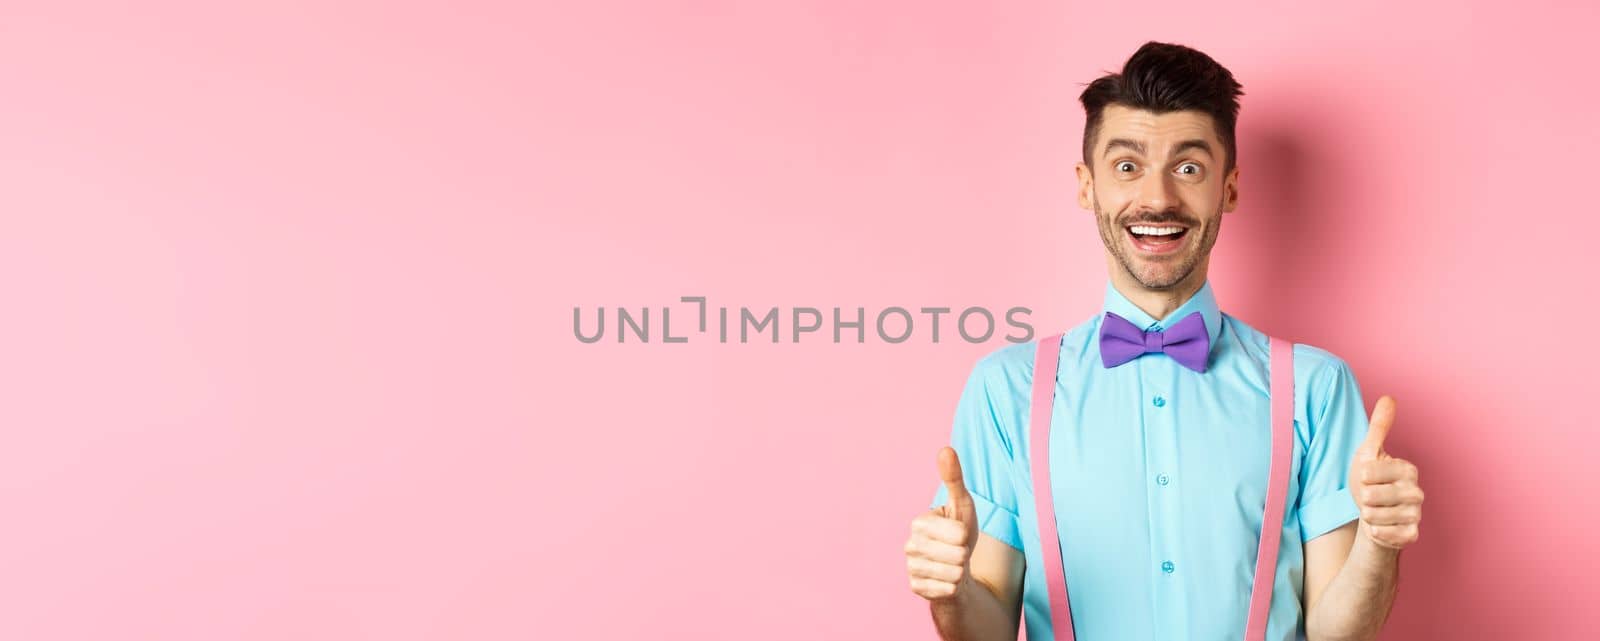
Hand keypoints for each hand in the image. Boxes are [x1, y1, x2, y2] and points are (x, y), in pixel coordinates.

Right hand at [905, 447, 979, 600]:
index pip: (958, 533)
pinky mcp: (916, 588)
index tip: (959, 534)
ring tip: (952, 565)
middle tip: (957, 552)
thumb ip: (954, 478)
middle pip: (957, 555)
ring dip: (960, 572)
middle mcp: (910, 545)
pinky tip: (946, 580)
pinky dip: (953, 587)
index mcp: (919, 522)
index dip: (966, 535)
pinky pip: (948, 590)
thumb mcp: (962, 505)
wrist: (953, 568)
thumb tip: (946, 449)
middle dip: (965, 555)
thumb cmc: (959, 533)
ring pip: (954, 574)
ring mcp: (911, 568)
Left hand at [1348, 396, 1423, 549]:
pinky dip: (1374, 531)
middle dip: (1362, 497)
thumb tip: (1389, 397)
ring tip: (1374, 510)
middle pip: (1370, 496)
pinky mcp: (1411, 535)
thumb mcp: (1368, 451)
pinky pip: (1384, 534)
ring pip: (1374, 516)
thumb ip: (1379, 426)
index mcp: (1408, 469)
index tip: (1369, 477)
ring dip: (1367, 515)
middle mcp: (1417, 491)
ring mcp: (1417, 515)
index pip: (1369, 472)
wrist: (1372, 515)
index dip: (1361, 476)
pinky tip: (1380, 526)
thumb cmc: (1369, 481)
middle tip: (1370, 497)